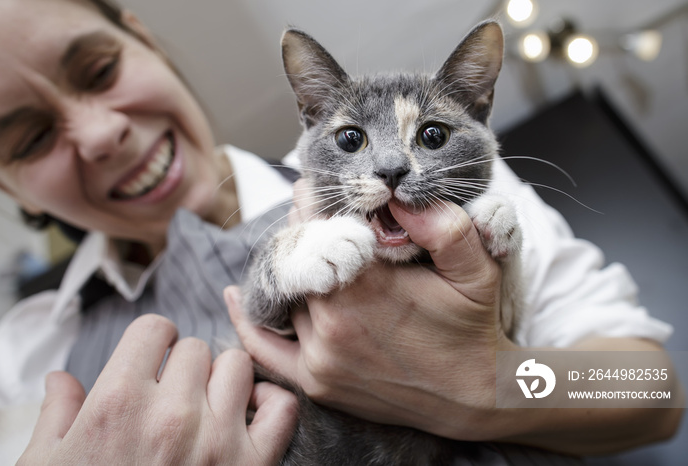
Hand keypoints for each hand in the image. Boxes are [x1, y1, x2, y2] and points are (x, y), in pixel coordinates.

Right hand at [18, 314, 297, 464]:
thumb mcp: (46, 464)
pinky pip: (282, 408)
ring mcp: (217, 440)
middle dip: (183, 365)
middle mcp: (171, 415)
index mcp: (117, 404)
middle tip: (173, 393)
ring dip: (222, 379)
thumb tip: (60, 379)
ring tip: (206, 404)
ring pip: (237, 366)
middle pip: (196, 348)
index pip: (154, 329)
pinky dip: (270, 403)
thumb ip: (57, 414)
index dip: (152, 342)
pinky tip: (248, 413)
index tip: (152, 359)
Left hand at [227, 197, 517, 441]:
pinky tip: (237, 295)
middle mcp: (332, 324)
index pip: (317, 229)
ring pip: (283, 296)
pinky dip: (248, 321)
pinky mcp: (315, 382)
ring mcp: (319, 357)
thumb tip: (399, 195)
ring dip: (289, 269)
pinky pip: (265, 348)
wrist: (474, 398)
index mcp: (366, 289)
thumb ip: (446, 227)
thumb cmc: (473, 329)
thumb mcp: (477, 270)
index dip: (313, 202)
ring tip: (302, 249)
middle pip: (295, 260)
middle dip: (302, 234)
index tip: (311, 186)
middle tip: (309, 212)